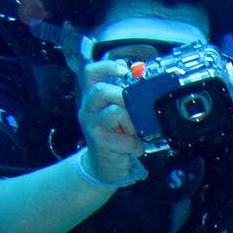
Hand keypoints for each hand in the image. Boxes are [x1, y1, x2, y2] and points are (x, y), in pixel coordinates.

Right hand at [76, 59, 145, 186]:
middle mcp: (88, 108)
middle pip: (100, 90)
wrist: (104, 165)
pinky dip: (135, 144)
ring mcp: (92, 125)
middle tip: (135, 108)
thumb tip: (144, 81)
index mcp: (94, 97)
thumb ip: (126, 98)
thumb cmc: (115, 135)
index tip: (125, 70)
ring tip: (135, 131)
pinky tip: (134, 147)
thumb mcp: (119, 113)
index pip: (91, 73)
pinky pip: (123, 139)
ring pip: (114, 112)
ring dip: (132, 122)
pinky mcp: (99, 142)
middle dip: (124, 96)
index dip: (107, 67)